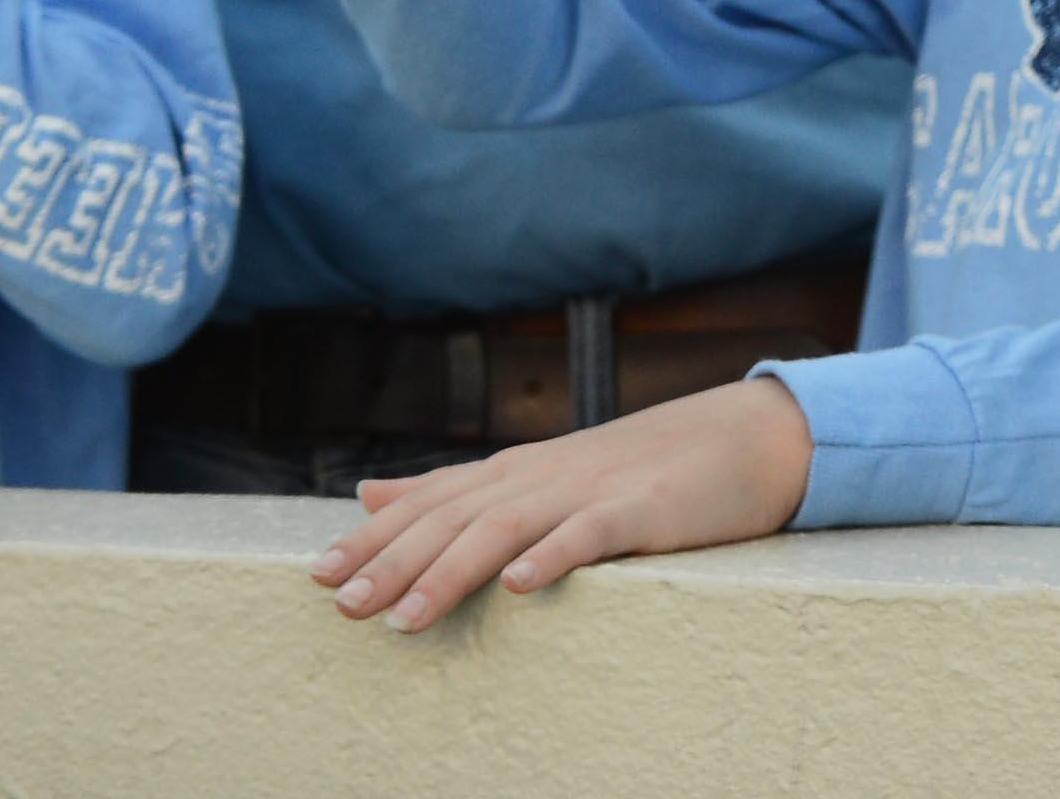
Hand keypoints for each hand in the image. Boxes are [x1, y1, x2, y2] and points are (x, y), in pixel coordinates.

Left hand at [309, 378, 816, 627]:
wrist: (743, 439)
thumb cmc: (638, 469)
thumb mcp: (537, 475)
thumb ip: (450, 487)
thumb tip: (367, 492)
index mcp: (516, 472)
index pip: (430, 502)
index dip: (373, 538)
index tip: (316, 576)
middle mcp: (541, 476)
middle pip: (454, 518)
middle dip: (394, 562)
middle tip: (342, 605)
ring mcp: (590, 490)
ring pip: (507, 529)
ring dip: (451, 573)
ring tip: (406, 620)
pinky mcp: (642, 510)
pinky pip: (591, 533)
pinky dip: (552, 555)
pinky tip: (520, 584)